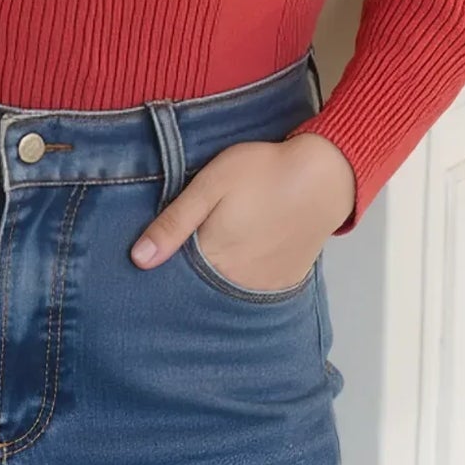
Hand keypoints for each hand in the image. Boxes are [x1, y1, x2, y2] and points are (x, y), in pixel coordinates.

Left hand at [129, 131, 355, 292]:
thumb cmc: (264, 172)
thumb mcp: (210, 186)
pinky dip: (240, 281)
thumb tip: (138, 259)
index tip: (149, 262)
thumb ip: (174, 223)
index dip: (161, 269)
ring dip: (213, 282)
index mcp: (212, 258)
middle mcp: (236, 281)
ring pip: (224, 292)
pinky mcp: (283, 282)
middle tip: (188, 251)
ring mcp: (262, 286)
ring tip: (214, 254)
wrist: (325, 176)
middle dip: (184, 279)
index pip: (173, 279)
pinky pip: (252, 291)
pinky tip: (240, 259)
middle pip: (198, 290)